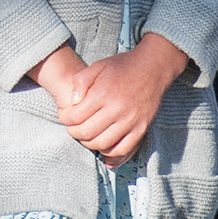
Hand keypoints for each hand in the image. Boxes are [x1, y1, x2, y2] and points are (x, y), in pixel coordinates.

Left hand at [38, 35, 189, 163]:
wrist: (152, 68)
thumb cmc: (122, 67)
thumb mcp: (97, 66)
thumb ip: (80, 81)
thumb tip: (71, 102)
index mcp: (103, 93)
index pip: (75, 116)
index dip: (65, 118)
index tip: (64, 115)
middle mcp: (117, 109)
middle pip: (86, 132)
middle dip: (74, 132)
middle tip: (72, 127)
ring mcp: (130, 121)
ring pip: (102, 144)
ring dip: (88, 143)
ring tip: (85, 135)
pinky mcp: (141, 128)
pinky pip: (122, 149)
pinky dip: (109, 152)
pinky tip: (102, 146)